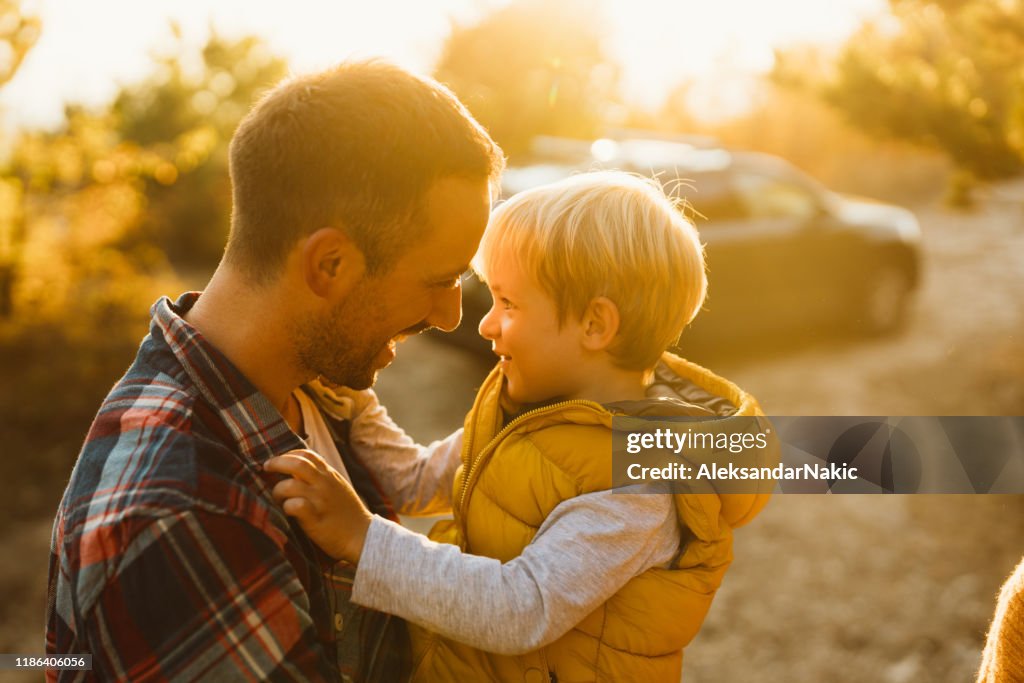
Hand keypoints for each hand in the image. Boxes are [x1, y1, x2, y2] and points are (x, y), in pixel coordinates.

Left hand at [264, 449, 372, 563]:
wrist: (363, 536)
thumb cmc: (348, 514)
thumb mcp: (339, 488)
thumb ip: (323, 478)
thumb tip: (299, 470)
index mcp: (330, 475)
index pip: (307, 454)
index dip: (289, 454)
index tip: (279, 460)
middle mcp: (325, 484)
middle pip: (297, 463)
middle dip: (277, 462)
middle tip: (266, 467)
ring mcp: (321, 501)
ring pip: (290, 485)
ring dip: (277, 490)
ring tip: (277, 498)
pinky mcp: (316, 519)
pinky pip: (295, 506)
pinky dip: (287, 507)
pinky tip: (287, 511)